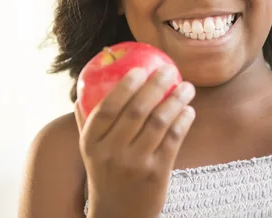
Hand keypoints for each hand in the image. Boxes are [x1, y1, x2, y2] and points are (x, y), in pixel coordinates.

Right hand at [74, 65, 195, 217]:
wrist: (118, 216)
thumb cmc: (105, 174)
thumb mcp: (89, 151)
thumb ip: (87, 121)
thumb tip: (83, 88)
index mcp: (91, 143)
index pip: (106, 109)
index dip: (124, 86)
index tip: (139, 68)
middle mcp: (112, 153)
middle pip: (136, 111)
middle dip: (156, 85)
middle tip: (170, 69)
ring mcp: (135, 164)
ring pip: (158, 123)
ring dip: (176, 100)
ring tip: (187, 86)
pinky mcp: (156, 174)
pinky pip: (172, 140)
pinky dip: (183, 121)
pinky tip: (189, 110)